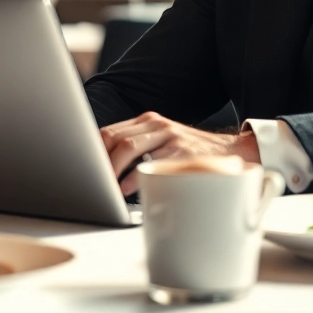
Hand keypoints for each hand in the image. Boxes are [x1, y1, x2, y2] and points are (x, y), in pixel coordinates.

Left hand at [100, 111, 260, 194]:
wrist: (231, 152)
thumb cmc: (190, 153)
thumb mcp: (162, 141)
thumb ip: (137, 146)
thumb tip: (102, 167)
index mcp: (147, 121)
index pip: (109, 131)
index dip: (91, 151)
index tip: (80, 169)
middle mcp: (156, 124)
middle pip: (114, 137)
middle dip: (97, 161)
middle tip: (88, 181)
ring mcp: (170, 137)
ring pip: (127, 147)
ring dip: (110, 170)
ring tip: (103, 187)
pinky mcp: (182, 153)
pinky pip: (151, 165)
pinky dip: (133, 179)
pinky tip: (125, 190)